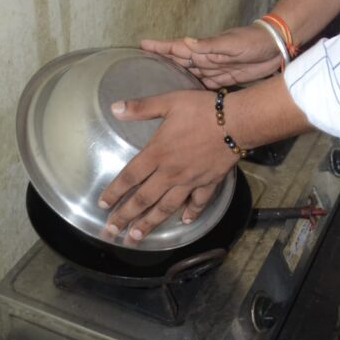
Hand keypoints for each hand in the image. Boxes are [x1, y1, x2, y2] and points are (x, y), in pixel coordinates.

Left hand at [98, 89, 238, 241]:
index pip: (129, 177)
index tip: (102, 205)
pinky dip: (191, 213)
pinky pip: (198, 202)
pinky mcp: (209, 183)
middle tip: (111, 233)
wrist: (237, 122)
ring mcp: (190, 181)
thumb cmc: (202, 110)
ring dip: (150, 223)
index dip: (114, 192)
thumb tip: (114, 108)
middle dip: (125, 217)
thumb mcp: (169, 101)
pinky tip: (184, 221)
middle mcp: (170, 172)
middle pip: (143, 199)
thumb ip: (141, 107)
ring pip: (166, 207)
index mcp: (158, 153)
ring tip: (136, 237)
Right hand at [140, 25, 281, 86]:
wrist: (275, 48)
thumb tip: (186, 41)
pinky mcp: (223, 79)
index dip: (160, 46)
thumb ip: (209, 45)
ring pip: (188, 75)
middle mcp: (204, 58)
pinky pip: (202, 85)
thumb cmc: (252, 41)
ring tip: (155, 87)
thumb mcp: (232, 42)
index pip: (177, 46)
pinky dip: (191, 90)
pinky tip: (183, 99)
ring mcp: (213, 69)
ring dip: (174, 79)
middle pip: (178, 62)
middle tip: (140, 70)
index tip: (141, 44)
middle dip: (161, 64)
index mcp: (204, 47)